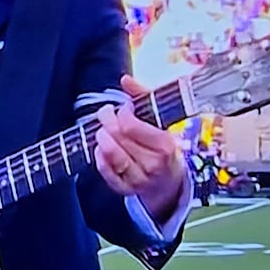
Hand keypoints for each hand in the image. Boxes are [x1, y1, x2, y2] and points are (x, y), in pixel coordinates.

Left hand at [94, 74, 185, 219]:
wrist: (169, 182)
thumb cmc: (163, 146)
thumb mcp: (160, 120)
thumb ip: (143, 96)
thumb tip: (125, 80)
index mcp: (164, 145)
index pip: (130, 125)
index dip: (121, 112)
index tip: (123, 108)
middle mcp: (153, 164)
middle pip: (118, 137)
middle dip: (107, 121)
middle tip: (106, 114)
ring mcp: (139, 179)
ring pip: (111, 155)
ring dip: (102, 138)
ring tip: (102, 130)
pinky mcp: (126, 189)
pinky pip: (106, 172)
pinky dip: (99, 158)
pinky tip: (100, 148)